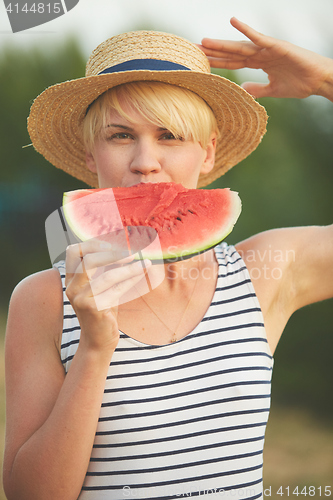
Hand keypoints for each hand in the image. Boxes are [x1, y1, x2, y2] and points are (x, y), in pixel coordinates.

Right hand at [65, 239, 150, 352]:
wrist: (99, 339)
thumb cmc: (103, 309)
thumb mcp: (101, 285)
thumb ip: (106, 267)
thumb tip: (126, 245)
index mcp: (71, 278)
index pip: (74, 251)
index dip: (94, 244)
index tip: (114, 244)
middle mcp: (72, 287)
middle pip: (89, 260)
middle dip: (114, 253)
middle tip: (133, 252)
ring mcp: (80, 298)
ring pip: (107, 276)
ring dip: (128, 267)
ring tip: (144, 262)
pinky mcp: (93, 308)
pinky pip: (116, 289)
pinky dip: (131, 280)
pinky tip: (141, 273)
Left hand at [199, 17, 332, 100]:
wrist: (318, 81)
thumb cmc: (299, 83)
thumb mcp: (273, 90)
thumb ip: (257, 89)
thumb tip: (242, 89)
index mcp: (258, 63)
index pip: (232, 63)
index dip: (216, 62)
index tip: (199, 62)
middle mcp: (260, 54)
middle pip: (231, 53)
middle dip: (212, 52)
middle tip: (192, 50)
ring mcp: (267, 49)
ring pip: (240, 46)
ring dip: (222, 44)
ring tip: (204, 41)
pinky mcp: (277, 46)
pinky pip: (259, 37)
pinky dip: (246, 29)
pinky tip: (233, 21)